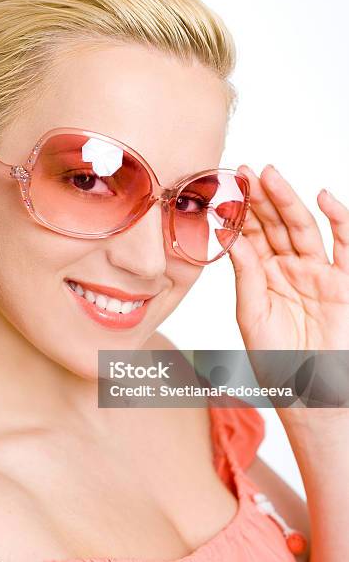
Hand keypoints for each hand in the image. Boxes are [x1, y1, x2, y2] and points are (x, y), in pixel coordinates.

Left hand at [228, 164, 348, 350]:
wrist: (309, 391)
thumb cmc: (277, 359)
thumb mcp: (252, 315)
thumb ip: (246, 275)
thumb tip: (231, 238)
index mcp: (263, 276)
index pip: (251, 236)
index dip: (239, 212)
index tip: (225, 187)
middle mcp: (289, 268)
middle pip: (275, 225)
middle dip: (261, 197)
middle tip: (245, 171)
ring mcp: (317, 272)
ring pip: (303, 228)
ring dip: (289, 200)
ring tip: (270, 175)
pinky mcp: (344, 281)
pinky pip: (345, 245)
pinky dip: (339, 220)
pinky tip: (324, 197)